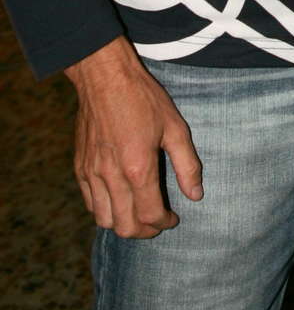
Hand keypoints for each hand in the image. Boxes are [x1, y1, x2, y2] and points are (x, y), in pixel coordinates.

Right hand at [65, 36, 202, 236]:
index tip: (173, 218)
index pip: (150, 215)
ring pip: (103, 219)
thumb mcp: (175, 127)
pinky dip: (104, 209)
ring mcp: (91, 173)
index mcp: (138, 168)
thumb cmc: (143, 99)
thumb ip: (187, 165)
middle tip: (157, 222)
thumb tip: (196, 195)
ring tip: (138, 213)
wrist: (105, 78)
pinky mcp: (80, 167)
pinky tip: (119, 199)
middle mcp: (111, 176)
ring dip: (122, 223)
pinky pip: (89, 202)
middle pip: (124, 226)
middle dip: (144, 231)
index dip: (164, 223)